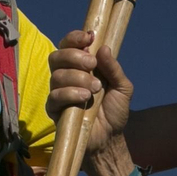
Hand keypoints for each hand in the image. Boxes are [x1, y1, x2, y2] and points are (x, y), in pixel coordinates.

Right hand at [46, 29, 133, 154]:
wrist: (110, 138)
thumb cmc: (115, 110)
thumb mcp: (123, 87)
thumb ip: (114, 68)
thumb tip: (104, 48)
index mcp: (80, 66)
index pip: (69, 45)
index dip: (75, 38)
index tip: (89, 37)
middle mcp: (66, 76)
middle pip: (57, 56)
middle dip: (74, 56)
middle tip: (91, 64)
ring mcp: (59, 92)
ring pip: (56, 76)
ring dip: (76, 78)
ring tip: (95, 88)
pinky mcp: (54, 110)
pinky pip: (54, 97)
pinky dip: (68, 94)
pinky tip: (84, 98)